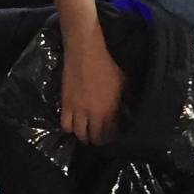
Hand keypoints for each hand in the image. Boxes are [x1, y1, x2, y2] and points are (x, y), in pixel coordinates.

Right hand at [60, 24, 124, 145]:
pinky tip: (74, 123)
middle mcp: (94, 114)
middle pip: (94, 138)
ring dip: (83, 136)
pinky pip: (65, 125)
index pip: (110, 134)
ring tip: (86, 132)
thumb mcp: (123, 82)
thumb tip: (128, 109)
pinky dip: (70, 128)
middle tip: (98, 137)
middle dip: (97, 140)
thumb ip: (124, 99)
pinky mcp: (66, 105)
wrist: (85, 52)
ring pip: (79, 134)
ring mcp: (78, 111)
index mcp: (110, 110)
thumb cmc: (107, 65)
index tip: (111, 136)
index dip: (110, 138)